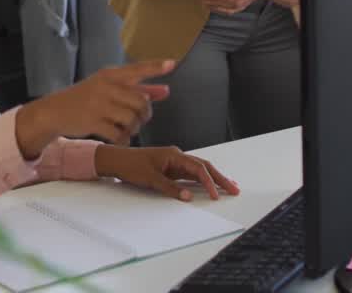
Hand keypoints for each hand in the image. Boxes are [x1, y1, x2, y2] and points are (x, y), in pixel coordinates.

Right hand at [15, 59, 174, 158]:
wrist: (54, 111)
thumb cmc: (86, 99)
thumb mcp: (108, 89)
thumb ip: (138, 89)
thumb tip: (165, 91)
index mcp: (110, 75)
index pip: (137, 68)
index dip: (155, 67)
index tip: (172, 63)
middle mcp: (106, 87)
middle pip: (140, 102)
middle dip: (145, 115)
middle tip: (140, 120)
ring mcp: (98, 104)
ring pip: (131, 119)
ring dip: (134, 129)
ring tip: (127, 130)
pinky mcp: (92, 121)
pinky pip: (118, 133)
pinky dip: (122, 139)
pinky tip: (119, 139)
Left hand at [94, 145, 240, 201]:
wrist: (116, 160)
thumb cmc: (131, 166)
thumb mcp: (150, 178)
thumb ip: (170, 188)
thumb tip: (188, 197)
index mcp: (174, 155)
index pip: (198, 168)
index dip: (209, 182)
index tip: (216, 195)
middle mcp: (177, 156)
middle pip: (204, 166)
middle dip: (220, 178)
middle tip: (235, 189)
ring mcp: (175, 162)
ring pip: (199, 169)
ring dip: (213, 178)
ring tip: (228, 187)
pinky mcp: (171, 168)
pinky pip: (190, 174)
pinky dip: (202, 180)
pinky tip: (210, 185)